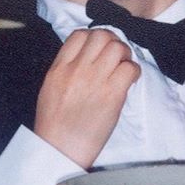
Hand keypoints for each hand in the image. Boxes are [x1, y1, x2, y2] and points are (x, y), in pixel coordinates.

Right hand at [35, 28, 139, 168]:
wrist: (59, 150)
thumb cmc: (54, 124)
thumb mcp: (50, 88)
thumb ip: (65, 69)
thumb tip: (85, 57)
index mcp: (59, 68)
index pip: (80, 35)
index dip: (93, 37)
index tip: (99, 48)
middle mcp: (77, 69)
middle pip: (101, 35)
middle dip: (112, 42)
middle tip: (116, 56)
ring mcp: (95, 80)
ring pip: (117, 47)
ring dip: (125, 55)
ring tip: (123, 68)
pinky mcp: (112, 95)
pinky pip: (129, 68)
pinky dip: (133, 72)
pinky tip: (128, 82)